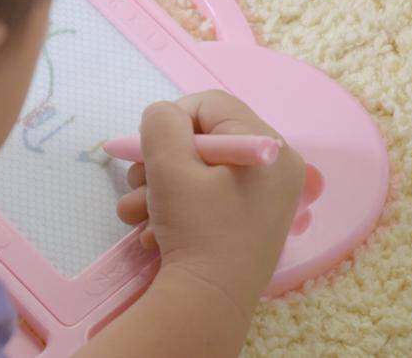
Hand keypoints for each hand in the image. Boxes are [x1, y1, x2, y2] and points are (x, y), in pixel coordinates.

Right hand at [115, 91, 305, 315]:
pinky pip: (205, 200)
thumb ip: (161, 124)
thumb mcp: (169, 166)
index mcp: (268, 147)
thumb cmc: (197, 229)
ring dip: (158, 190)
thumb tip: (162, 116)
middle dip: (161, 162)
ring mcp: (261, 200)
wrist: (207, 304)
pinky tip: (156, 235)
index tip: (150, 149)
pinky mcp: (244, 224)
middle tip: (140, 183)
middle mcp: (272, 169)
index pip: (212, 105)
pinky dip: (175, 212)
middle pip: (203, 139)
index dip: (172, 121)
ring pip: (197, 173)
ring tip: (139, 216)